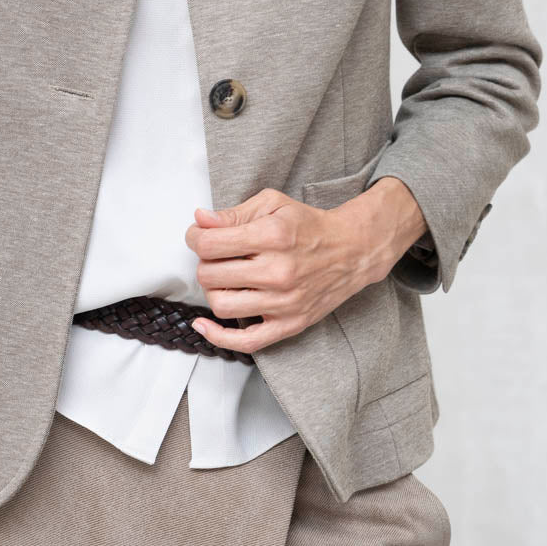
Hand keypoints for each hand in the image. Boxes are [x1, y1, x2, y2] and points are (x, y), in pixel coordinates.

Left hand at [184, 176, 428, 356]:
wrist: (352, 250)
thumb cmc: (309, 226)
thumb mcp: (273, 204)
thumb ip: (233, 213)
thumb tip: (199, 220)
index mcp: (272, 236)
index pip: (210, 245)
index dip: (195, 238)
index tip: (198, 236)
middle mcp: (278, 271)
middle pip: (210, 276)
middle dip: (204, 263)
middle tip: (214, 256)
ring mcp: (284, 302)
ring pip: (221, 305)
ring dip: (212, 291)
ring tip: (223, 279)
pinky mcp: (290, 324)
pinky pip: (246, 341)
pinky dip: (218, 337)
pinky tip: (204, 325)